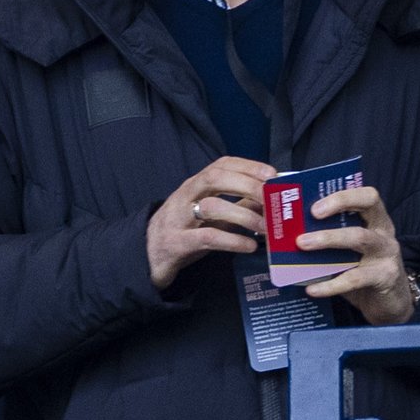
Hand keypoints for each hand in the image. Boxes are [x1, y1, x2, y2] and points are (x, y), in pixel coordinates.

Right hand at [147, 156, 277, 289]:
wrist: (146, 255)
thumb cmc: (184, 230)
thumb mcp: (212, 215)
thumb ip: (238, 204)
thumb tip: (269, 197)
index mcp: (196, 185)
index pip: (222, 165)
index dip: (248, 165)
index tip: (272, 173)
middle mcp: (186, 196)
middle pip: (215, 178)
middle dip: (247, 185)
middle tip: (271, 198)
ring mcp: (179, 218)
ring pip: (211, 207)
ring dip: (244, 215)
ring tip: (266, 227)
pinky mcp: (176, 243)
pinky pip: (207, 237)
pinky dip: (232, 241)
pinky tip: (249, 246)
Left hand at [298, 186, 414, 325]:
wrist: (389, 305)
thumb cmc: (363, 271)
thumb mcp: (349, 251)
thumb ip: (330, 238)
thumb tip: (291, 233)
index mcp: (375, 219)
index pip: (365, 194)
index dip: (343, 194)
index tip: (316, 202)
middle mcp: (384, 232)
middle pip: (368, 204)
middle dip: (338, 204)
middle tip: (311, 213)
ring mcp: (386, 253)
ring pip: (359, 238)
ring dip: (328, 238)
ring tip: (302, 244)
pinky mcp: (384, 277)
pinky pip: (354, 278)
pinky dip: (330, 284)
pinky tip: (312, 288)